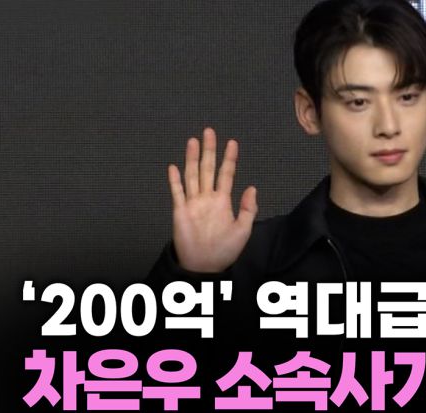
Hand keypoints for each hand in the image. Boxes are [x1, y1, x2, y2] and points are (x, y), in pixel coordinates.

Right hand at [168, 127, 257, 272]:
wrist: (206, 267)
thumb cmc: (225, 250)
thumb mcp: (243, 230)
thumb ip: (248, 209)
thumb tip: (252, 187)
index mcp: (223, 201)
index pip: (226, 174)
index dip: (229, 159)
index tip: (232, 143)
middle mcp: (207, 198)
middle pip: (208, 169)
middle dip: (209, 151)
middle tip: (209, 131)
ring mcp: (192, 204)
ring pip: (192, 176)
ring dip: (192, 159)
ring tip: (193, 141)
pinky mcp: (179, 212)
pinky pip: (177, 193)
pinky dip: (175, 180)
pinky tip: (174, 167)